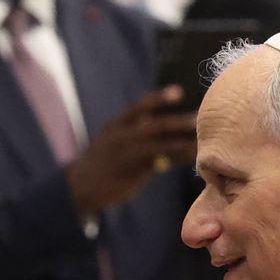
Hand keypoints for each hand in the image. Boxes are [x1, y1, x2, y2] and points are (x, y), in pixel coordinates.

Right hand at [66, 86, 197, 218]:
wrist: (79, 187)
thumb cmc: (101, 160)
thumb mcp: (111, 138)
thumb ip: (131, 128)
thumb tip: (152, 117)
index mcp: (116, 126)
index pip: (139, 108)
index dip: (159, 99)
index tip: (179, 92)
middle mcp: (121, 138)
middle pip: (153, 127)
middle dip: (177, 122)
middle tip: (197, 119)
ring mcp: (127, 157)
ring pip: (159, 147)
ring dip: (182, 144)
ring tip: (200, 142)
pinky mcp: (132, 174)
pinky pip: (159, 165)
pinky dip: (176, 161)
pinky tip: (191, 159)